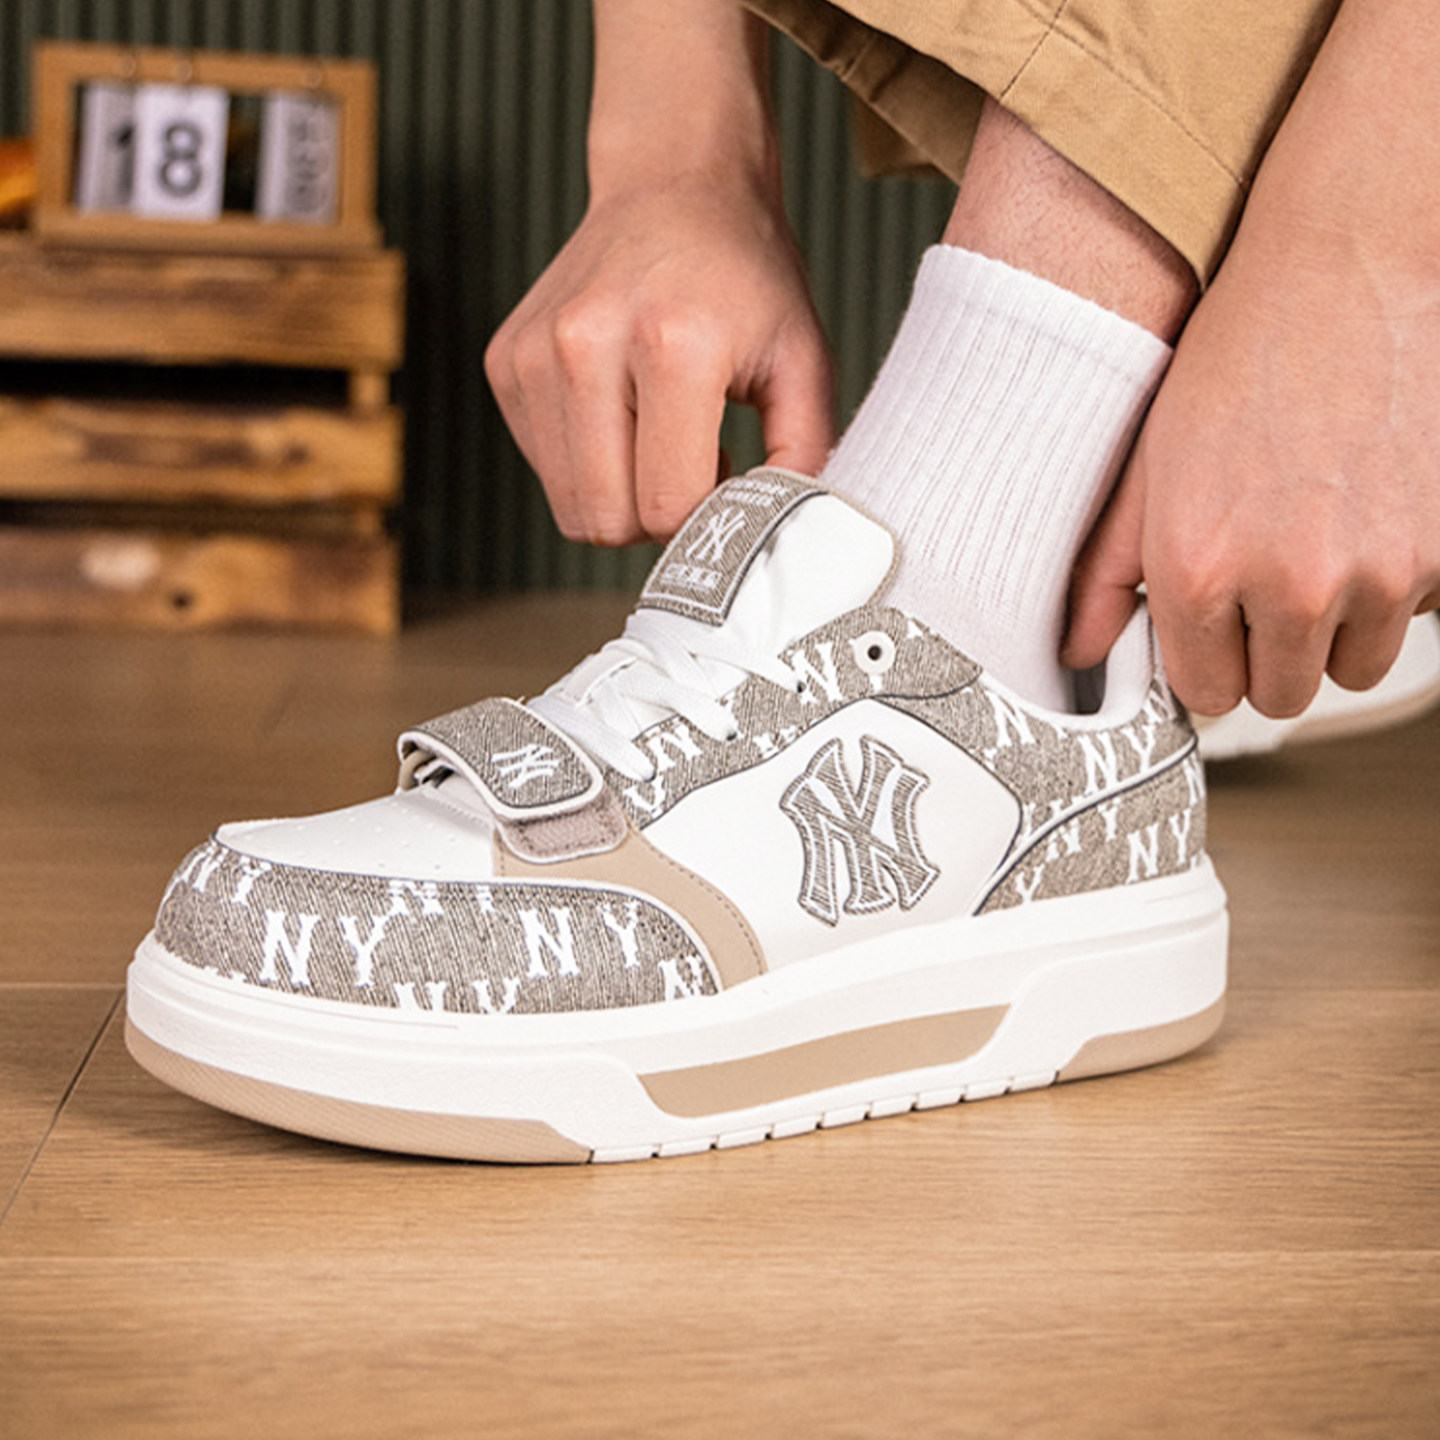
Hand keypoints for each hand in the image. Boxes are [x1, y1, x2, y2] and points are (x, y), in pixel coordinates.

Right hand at [485, 172, 833, 544]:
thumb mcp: (804, 360)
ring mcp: (534, 353)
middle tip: (692, 464)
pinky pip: (544, 469)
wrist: (675, 183)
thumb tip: (787, 536)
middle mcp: (587, 344)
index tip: (727, 475)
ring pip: (570, 506)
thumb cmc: (745, 277)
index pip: (667, 507)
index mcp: (671, 345)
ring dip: (620, 493)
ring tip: (658, 434)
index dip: (704, 518)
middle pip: (607, 520)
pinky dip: (587, 462)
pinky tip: (621, 412)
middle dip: (655, 518)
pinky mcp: (505, 362)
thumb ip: (804, 454)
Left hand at [1064, 0, 1439, 716]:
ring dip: (1327, 636)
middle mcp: (1290, 584)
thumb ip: (1104, 576)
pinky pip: (1405, 621)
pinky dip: (1382, 596)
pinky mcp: (1436, 551)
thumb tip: (1080, 651)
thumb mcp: (1145, 471)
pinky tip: (1354, 532)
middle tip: (1254, 594)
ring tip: (1305, 561)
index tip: (1208, 633)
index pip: (1204, 693)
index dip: (1203, 664)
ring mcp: (1374, 572)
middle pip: (1279, 694)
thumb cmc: (1237, 365)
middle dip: (1262, 656)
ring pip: (1349, 670)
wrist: (1341, 277)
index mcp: (1199, 570)